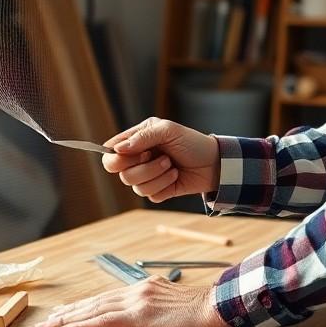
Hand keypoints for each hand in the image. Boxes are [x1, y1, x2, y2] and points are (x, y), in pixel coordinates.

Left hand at [36, 277, 235, 326]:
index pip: (107, 297)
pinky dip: (81, 326)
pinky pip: (102, 321)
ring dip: (67, 319)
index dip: (85, 305)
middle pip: (95, 301)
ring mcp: (137, 300)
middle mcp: (137, 289)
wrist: (217, 308)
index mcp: (145, 287)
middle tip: (48, 321)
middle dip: (69, 312)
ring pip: (93, 309)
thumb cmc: (203, 312)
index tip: (67, 311)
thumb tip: (145, 317)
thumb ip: (155, 308)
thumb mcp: (174, 306)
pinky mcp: (139, 314)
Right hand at [102, 117, 218, 202]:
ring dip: (157, 175)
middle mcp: (138, 158)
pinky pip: (150, 195)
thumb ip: (142, 137)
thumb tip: (118, 149)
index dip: (119, 157)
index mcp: (136, 140)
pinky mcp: (158, 191)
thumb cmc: (191, 142)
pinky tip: (176, 176)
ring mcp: (147, 176)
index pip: (111, 153)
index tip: (142, 152)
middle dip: (141, 168)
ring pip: (135, 186)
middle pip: (120, 173)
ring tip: (172, 165)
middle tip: (159, 157)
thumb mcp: (168, 130)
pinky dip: (165, 185)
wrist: (214, 163)